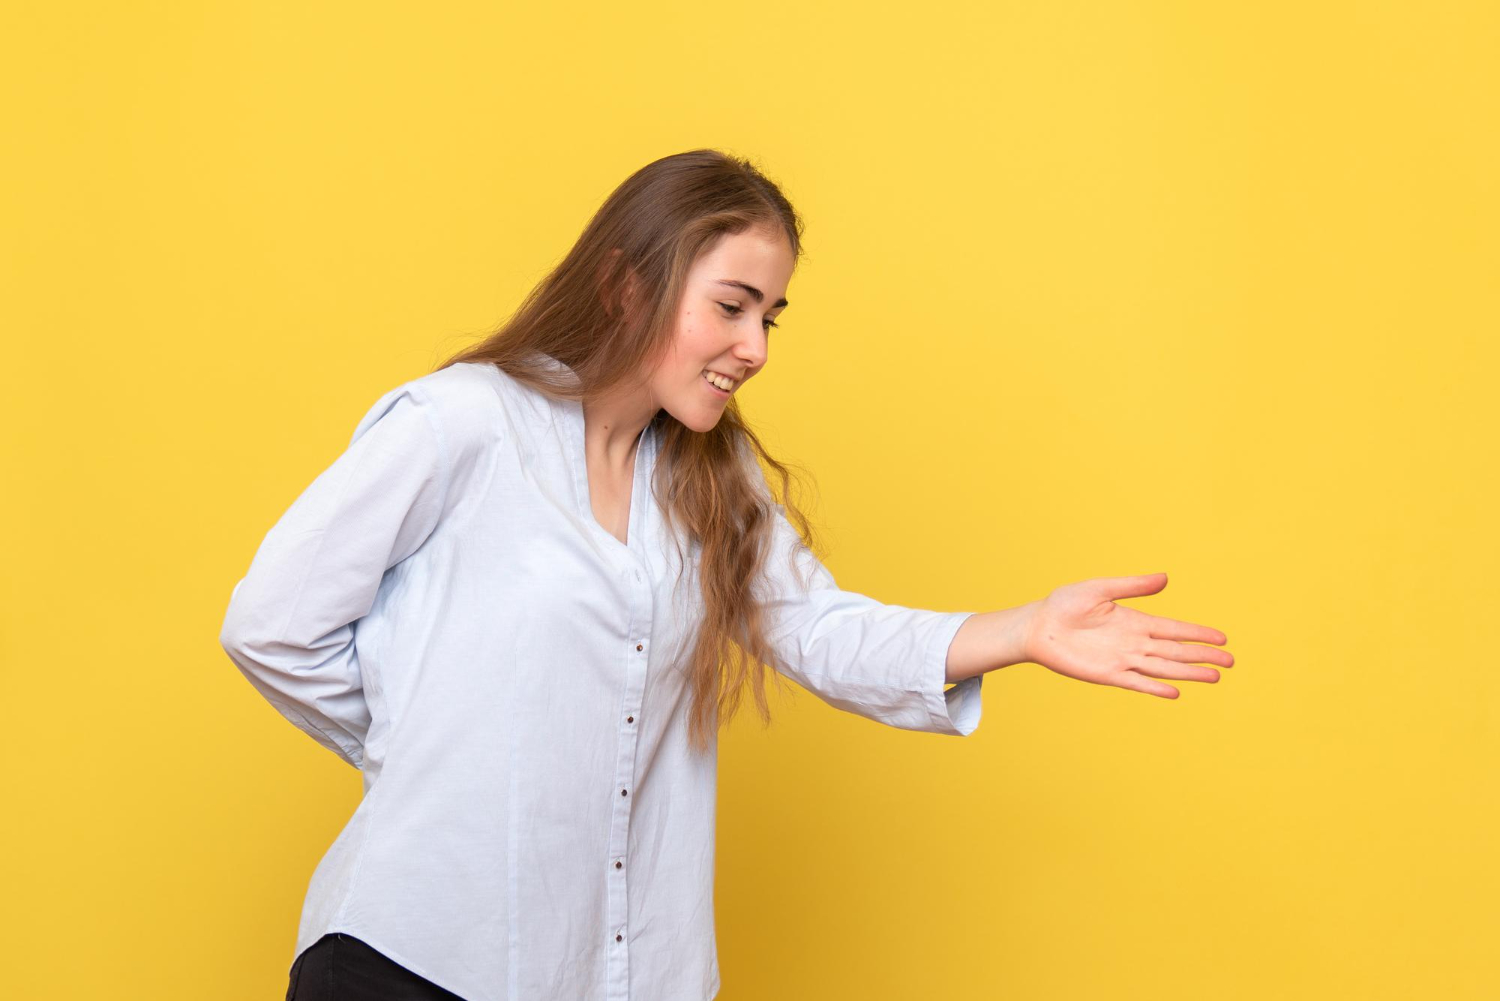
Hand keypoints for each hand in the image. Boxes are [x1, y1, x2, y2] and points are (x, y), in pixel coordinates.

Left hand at [1020, 573, 1231, 697]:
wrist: (1037, 627)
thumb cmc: (1065, 604)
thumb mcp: (1099, 589)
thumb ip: (1132, 586)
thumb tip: (1166, 578)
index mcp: (1135, 621)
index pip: (1175, 629)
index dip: (1198, 634)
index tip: (1222, 638)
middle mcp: (1134, 643)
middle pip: (1176, 651)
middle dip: (1203, 656)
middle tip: (1230, 662)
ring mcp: (1123, 660)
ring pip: (1163, 668)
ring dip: (1187, 673)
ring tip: (1214, 677)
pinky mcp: (1108, 675)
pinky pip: (1137, 683)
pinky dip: (1155, 688)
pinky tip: (1175, 692)